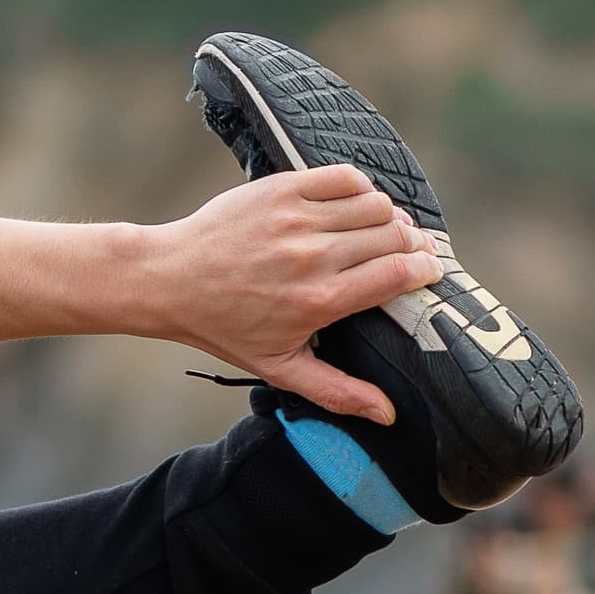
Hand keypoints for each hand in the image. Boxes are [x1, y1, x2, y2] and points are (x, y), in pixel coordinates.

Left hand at [148, 164, 435, 422]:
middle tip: (409, 250)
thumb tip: (388, 416)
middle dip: (413, 243)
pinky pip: (343, 177)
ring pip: (375, 204)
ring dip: (388, 215)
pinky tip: (354, 203)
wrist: (167, 280)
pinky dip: (359, 186)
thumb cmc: (223, 326)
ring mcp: (295, 218)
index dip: (425, 269)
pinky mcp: (279, 189)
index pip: (400, 273)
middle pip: (394, 235)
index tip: (428, 270)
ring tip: (383, 229)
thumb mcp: (278, 366)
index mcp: (320, 300)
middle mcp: (312, 256)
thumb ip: (337, 391)